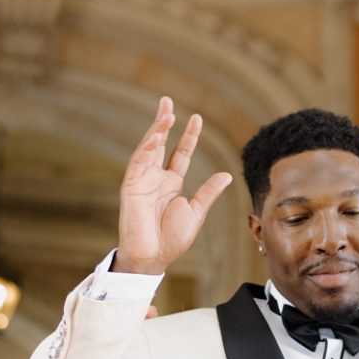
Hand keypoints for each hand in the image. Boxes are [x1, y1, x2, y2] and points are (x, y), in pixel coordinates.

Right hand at [114, 98, 232, 274]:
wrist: (153, 257)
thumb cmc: (172, 239)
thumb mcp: (196, 212)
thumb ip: (208, 192)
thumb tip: (227, 175)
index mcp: (171, 184)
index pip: (180, 153)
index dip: (188, 136)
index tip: (196, 118)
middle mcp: (156, 178)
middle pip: (160, 143)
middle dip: (163, 122)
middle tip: (167, 101)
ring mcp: (142, 181)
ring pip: (148, 149)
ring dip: (156, 131)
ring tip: (166, 114)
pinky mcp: (131, 187)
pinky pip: (138, 163)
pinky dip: (146, 149)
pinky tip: (156, 136)